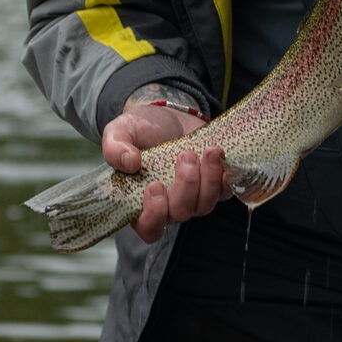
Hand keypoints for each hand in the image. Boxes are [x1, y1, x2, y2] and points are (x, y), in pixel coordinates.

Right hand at [101, 100, 228, 244]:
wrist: (168, 114)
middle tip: (185, 155)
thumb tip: (129, 163)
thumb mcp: (120, 131)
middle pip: (181, 213)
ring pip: (205, 205)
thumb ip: (114, 148)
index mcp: (140, 201)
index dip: (154, 216)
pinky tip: (222, 159)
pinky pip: (226, 193)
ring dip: (208, 180)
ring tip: (208, 151)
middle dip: (186, 186)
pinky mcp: (213, 184)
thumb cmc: (140, 128)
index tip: (155, 186)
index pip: (149, 228)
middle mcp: (168, 205)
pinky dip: (227, 180)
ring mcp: (193, 197)